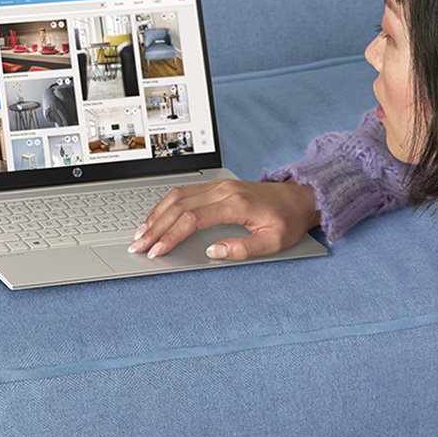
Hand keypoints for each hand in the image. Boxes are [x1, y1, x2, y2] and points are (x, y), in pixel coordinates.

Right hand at [127, 178, 319, 260]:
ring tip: (141, 233)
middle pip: (178, 206)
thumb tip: (213, 251)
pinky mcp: (216, 185)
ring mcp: (218, 185)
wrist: (299, 198)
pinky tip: (157, 217)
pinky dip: (166, 205)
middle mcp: (223, 190)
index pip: (193, 218)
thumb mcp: (273, 242)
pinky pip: (185, 191)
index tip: (157, 251)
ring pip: (178, 195)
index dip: (171, 235)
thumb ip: (242, 249)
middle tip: (138, 246)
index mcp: (235, 203)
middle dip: (155, 227)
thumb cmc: (287, 220)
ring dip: (156, 214)